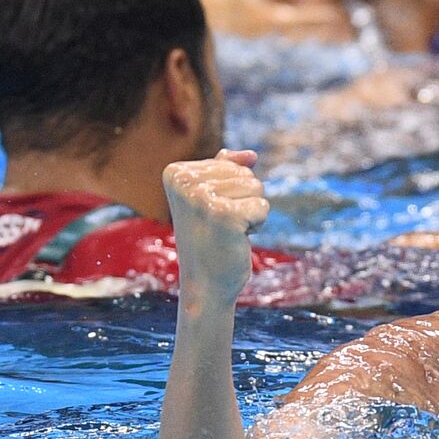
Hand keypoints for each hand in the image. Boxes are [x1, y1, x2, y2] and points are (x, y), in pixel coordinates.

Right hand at [163, 149, 270, 305]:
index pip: (231, 163)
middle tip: (221, 225)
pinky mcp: (223, 215)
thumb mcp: (212, 199)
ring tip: (228, 230)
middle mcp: (184, 182)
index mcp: (176, 172)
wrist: (204, 283)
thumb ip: (226, 171)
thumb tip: (251, 155)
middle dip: (243, 200)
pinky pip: (262, 206)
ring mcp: (201, 198)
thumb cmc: (210, 239)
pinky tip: (236, 238)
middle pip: (246, 173)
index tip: (210, 213)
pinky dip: (257, 224)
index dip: (231, 191)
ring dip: (250, 212)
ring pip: (257, 187)